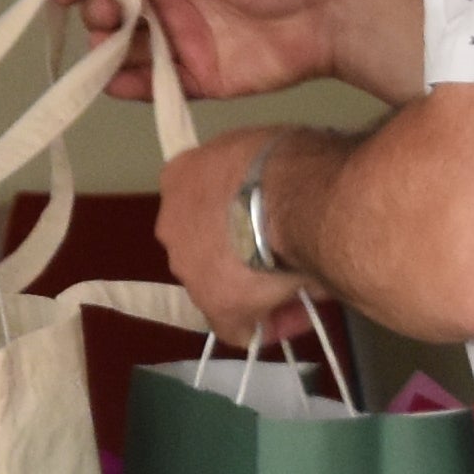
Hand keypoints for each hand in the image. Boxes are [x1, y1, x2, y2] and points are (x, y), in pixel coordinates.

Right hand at [57, 0, 425, 108]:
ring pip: (125, 51)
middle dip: (96, 15)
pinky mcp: (199, 78)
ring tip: (107, 52)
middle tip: (105, 19)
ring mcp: (183, 40)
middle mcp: (170, 0)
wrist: (336, 12)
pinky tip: (117, 83)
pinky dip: (129, 87)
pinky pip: (154, 86)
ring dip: (106, 53)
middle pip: (111, 11)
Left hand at [158, 128, 298, 342]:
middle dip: (243, 253)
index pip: (203, 200)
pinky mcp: (215, 306)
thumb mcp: (271, 149)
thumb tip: (291, 200)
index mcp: (182, 176)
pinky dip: (265, 323)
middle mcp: (172, 222)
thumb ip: (265, 174)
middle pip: (208, 245)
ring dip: (254, 285)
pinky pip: (239, 325)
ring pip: (223, 284)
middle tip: (284, 255)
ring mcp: (188, 267)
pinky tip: (295, 317)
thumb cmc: (286, 159)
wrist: (289, 198)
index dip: (238, 214)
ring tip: (301, 285)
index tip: (268, 221)